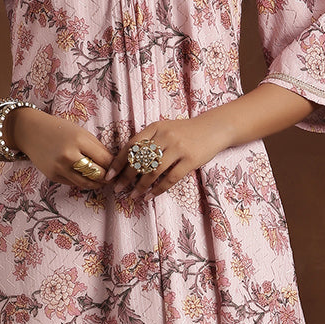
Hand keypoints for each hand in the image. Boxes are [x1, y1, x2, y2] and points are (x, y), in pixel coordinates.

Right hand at [7, 108, 111, 189]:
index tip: (117, 168)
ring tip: (102, 181)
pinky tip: (85, 178)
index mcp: (79, 140)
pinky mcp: (53, 176)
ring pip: (86, 183)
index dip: (113, 166)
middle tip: (112, 177)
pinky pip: (73, 183)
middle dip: (107, 177)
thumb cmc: (59, 129)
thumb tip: (112, 164)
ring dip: (96, 183)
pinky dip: (81, 181)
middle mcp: (69, 155)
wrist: (30, 131)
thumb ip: (96, 147)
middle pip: (97, 174)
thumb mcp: (80, 132)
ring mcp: (60, 167)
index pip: (105, 160)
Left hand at [106, 114, 230, 197]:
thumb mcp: (165, 129)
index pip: (131, 145)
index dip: (118, 162)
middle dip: (126, 177)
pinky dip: (158, 189)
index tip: (110, 175)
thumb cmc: (185, 131)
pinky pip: (171, 178)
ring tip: (133, 195)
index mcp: (155, 127)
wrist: (214, 128)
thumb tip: (127, 162)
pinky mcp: (191, 159)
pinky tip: (150, 196)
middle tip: (118, 189)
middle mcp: (165, 136)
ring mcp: (179, 148)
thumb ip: (149, 141)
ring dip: (141, 185)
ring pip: (153, 170)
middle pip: (140, 159)